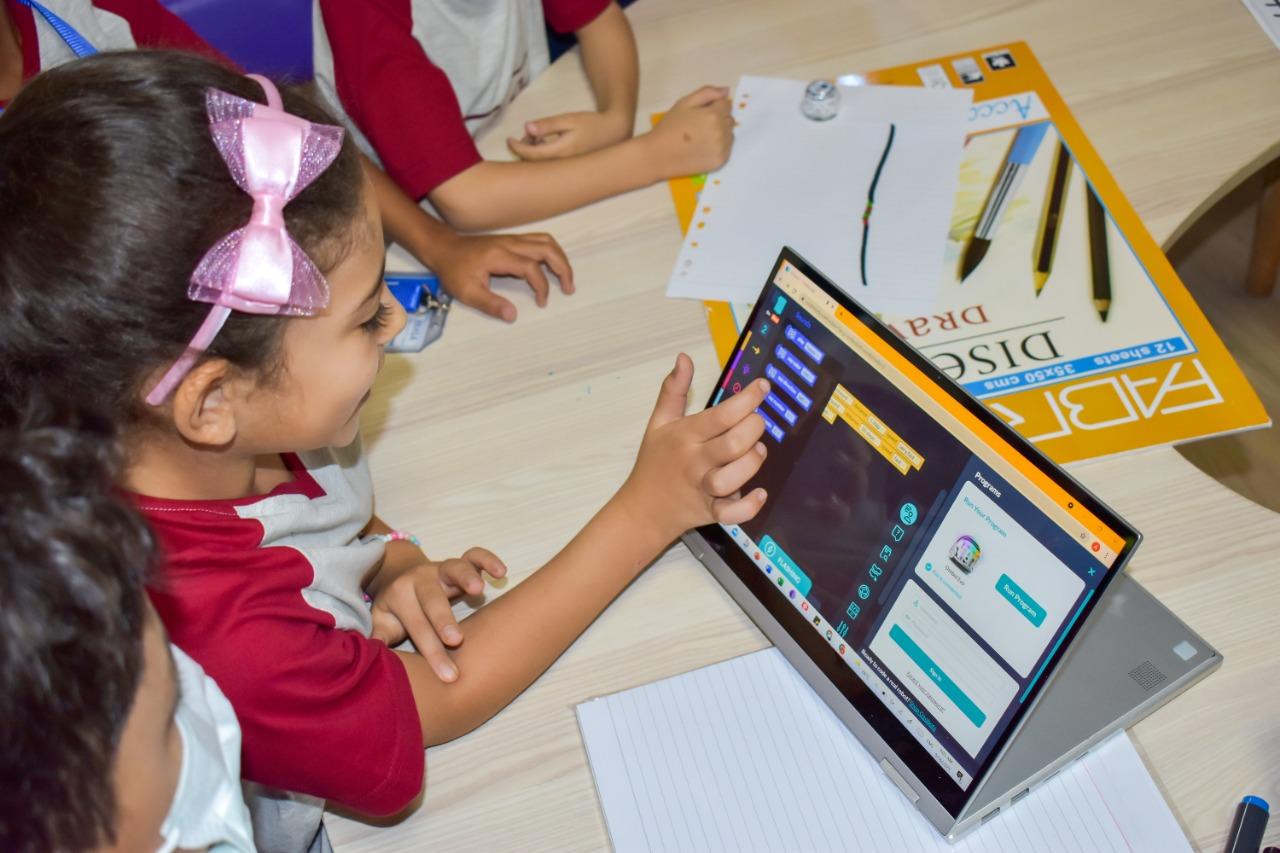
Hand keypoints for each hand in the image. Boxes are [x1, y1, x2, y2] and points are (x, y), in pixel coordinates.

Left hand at [370, 547, 507, 681]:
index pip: (417, 626)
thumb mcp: (383, 621)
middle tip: (456, 640)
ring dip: (466, 577)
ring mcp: (440, 569)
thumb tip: (371, 658)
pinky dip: (487, 560)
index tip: (447, 676)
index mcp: (400, 595)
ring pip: (453, 568)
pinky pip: (473, 555)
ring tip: (479, 590)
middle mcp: (421, 579)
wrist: (401, 575)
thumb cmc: (396, 609)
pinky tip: (501, 572)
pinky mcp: (457, 562)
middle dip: (445, 621)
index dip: (431, 652)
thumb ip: (379, 637)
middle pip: (433, 600)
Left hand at [432, 232, 573, 322]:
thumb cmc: (453, 270)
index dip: (541, 286)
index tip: (542, 302)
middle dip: (563, 268)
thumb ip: (490, 304)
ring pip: (545, 241)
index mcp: (499, 255)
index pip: (531, 267)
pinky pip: (538, 241)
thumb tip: (512, 315)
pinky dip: (551, 253)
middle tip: (569, 288)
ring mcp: (512, 239)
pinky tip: (552, 268)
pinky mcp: (511, 240)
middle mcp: (509, 243)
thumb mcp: (466, 292)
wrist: (443, 248)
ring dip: (560, 258)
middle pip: (546, 248)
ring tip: (566, 278)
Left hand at [507, 109, 633, 160]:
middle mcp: (562, 165)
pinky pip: (551, 165)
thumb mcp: (569, 119)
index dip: (517, 148)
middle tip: (525, 136)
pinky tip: (548, 143)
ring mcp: (567, 168)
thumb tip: (526, 127)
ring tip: (539, 136)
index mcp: (560, 152)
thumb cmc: (592, 124)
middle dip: (524, 150)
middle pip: (533, 163)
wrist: (615, 133)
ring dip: (534, 152)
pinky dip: (543, 155)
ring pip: (542, 165)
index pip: (530, 154)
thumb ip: (548, 125)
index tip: (509, 139)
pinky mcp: (571, 168)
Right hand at [619, 354, 768, 541]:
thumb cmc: (655, 462)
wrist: (642, 509)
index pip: (721, 414)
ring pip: (732, 478)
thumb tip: (684, 358)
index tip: (763, 387)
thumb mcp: (659, 422)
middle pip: (732, 444)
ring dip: (752, 462)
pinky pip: (731, 514)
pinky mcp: (710, 512)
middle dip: (754, 429)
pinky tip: (759, 493)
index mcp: (684, 436)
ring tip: (756, 451)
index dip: (748, 398)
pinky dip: (749, 506)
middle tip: (756, 423)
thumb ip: (674, 389)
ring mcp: (702, 488)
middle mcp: (695, 461)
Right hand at [643, 85, 734, 179]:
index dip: (714, 107)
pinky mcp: (720, 161)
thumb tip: (726, 91)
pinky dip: (719, 147)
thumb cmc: (669, 127)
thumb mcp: (684, 103)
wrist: (658, 156)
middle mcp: (721, 131)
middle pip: (729, 120)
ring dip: (721, 134)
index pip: (726, 105)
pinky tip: (703, 148)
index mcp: (713, 115)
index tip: (701, 113)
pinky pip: (727, 149)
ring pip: (730, 135)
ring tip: (701, 138)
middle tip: (699, 126)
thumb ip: (707, 93)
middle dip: (719, 119)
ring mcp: (722, 148)